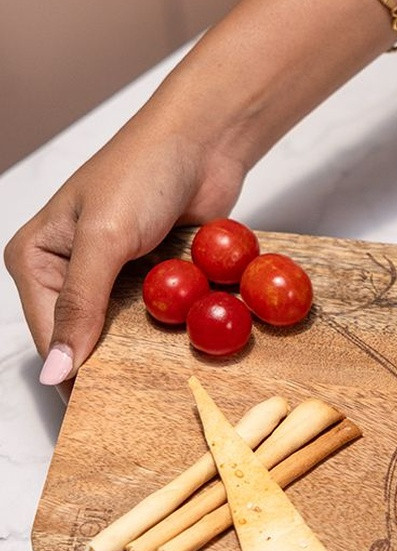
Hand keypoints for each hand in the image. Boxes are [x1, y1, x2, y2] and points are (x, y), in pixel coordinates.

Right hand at [4, 111, 245, 384]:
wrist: (206, 138)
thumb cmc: (144, 171)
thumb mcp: (104, 238)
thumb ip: (80, 305)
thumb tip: (55, 372)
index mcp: (36, 259)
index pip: (49, 336)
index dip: (74, 373)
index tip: (102, 412)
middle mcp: (70, 270)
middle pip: (86, 339)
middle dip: (114, 364)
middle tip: (140, 400)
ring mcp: (115, 274)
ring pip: (126, 333)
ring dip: (147, 348)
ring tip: (167, 379)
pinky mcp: (155, 274)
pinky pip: (160, 316)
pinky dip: (173, 327)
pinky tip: (190, 347)